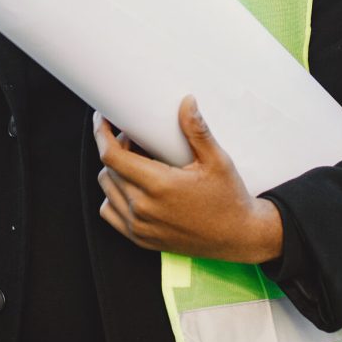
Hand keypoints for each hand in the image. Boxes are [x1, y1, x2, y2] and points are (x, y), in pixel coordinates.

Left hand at [93, 95, 282, 262]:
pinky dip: (114, 196)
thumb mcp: (217, 160)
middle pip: (108, 170)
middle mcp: (144, 209)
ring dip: (114, 171)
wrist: (239, 237)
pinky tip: (133, 186)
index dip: (102, 134)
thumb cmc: (229, 197)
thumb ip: (197, 130)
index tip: (103, 119)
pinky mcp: (141, 239)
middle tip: (134, 138)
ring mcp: (140, 227)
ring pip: (107, 190)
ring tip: (137, 160)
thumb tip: (186, 101)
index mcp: (159, 186)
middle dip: (115, 147)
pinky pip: (110, 213)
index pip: (112, 156)